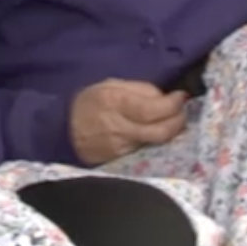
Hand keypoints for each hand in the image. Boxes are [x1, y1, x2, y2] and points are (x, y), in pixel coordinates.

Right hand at [70, 79, 188, 165]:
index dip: (172, 104)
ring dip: (171, 131)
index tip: (181, 97)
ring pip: (157, 143)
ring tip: (173, 120)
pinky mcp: (121, 160)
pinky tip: (157, 132)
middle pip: (160, 130)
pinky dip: (157, 141)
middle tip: (182, 112)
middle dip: (178, 121)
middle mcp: (119, 126)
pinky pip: (147, 150)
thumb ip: (140, 89)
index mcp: (115, 101)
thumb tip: (165, 98)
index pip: (152, 108)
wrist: (64, 131)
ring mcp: (120, 147)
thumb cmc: (90, 103)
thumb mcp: (110, 85)